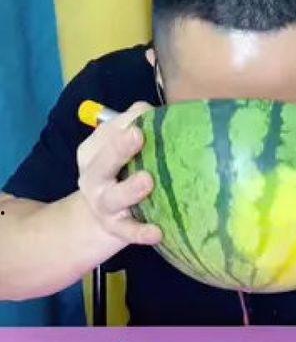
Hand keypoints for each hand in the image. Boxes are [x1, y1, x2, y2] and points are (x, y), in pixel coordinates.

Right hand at [77, 101, 161, 245]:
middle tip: (137, 135)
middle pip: (102, 162)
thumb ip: (133, 124)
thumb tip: (151, 108)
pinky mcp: (116, 228)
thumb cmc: (121, 172)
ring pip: (114, 197)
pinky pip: (129, 231)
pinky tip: (158, 232)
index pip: (106, 133)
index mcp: (92, 152)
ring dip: (129, 189)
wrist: (101, 218)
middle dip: (118, 148)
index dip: (125, 123)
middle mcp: (94, 177)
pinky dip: (142, 232)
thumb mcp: (118, 148)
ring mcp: (104, 205)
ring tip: (147, 181)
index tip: (145, 115)